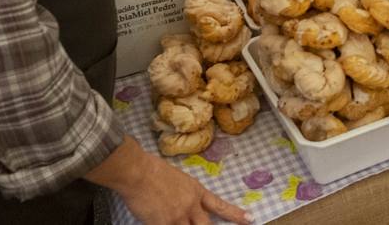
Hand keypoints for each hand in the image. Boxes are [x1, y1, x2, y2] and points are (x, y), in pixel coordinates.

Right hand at [120, 154, 248, 224]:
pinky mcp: (164, 224)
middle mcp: (191, 205)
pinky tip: (161, 222)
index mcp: (196, 191)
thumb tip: (184, 205)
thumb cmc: (153, 170)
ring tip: (178, 221)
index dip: (235, 214)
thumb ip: (184, 194)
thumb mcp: (178, 180)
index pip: (220, 205)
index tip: (250, 219)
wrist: (138, 172)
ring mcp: (178, 216)